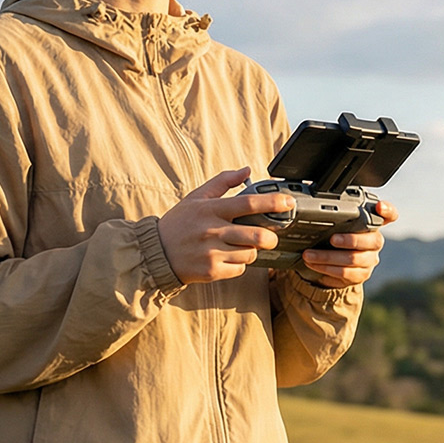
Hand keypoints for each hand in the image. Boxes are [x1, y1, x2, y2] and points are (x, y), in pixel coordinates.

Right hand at [156, 167, 291, 284]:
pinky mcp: (211, 271)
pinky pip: (239, 270)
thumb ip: (223, 182)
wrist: (155, 252)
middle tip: (271, 237)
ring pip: (250, 254)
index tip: (288, 203)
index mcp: (211, 210)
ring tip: (239, 246)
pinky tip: (226, 258)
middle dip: (271, 237)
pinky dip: (239, 265)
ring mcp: (212, 253)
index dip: (272, 202)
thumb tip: (247, 170)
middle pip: (257, 235)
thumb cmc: (178, 223)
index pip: (248, 203)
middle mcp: (213, 231)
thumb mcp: (196, 197)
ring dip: (251, 251)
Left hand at [299, 199, 397, 287]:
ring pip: (353, 259)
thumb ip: (333, 211)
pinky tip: (313, 264)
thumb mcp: (336, 222)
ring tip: (309, 255)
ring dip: (328, 257)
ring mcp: (369, 260)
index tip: (379, 206)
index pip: (389, 215)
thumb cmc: (335, 237)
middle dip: (350, 240)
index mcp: (373, 223)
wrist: (333, 264)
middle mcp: (375, 241)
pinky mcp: (360, 275)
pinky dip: (327, 269)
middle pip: (372, 241)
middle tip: (332, 239)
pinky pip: (345, 273)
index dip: (387, 210)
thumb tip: (309, 191)